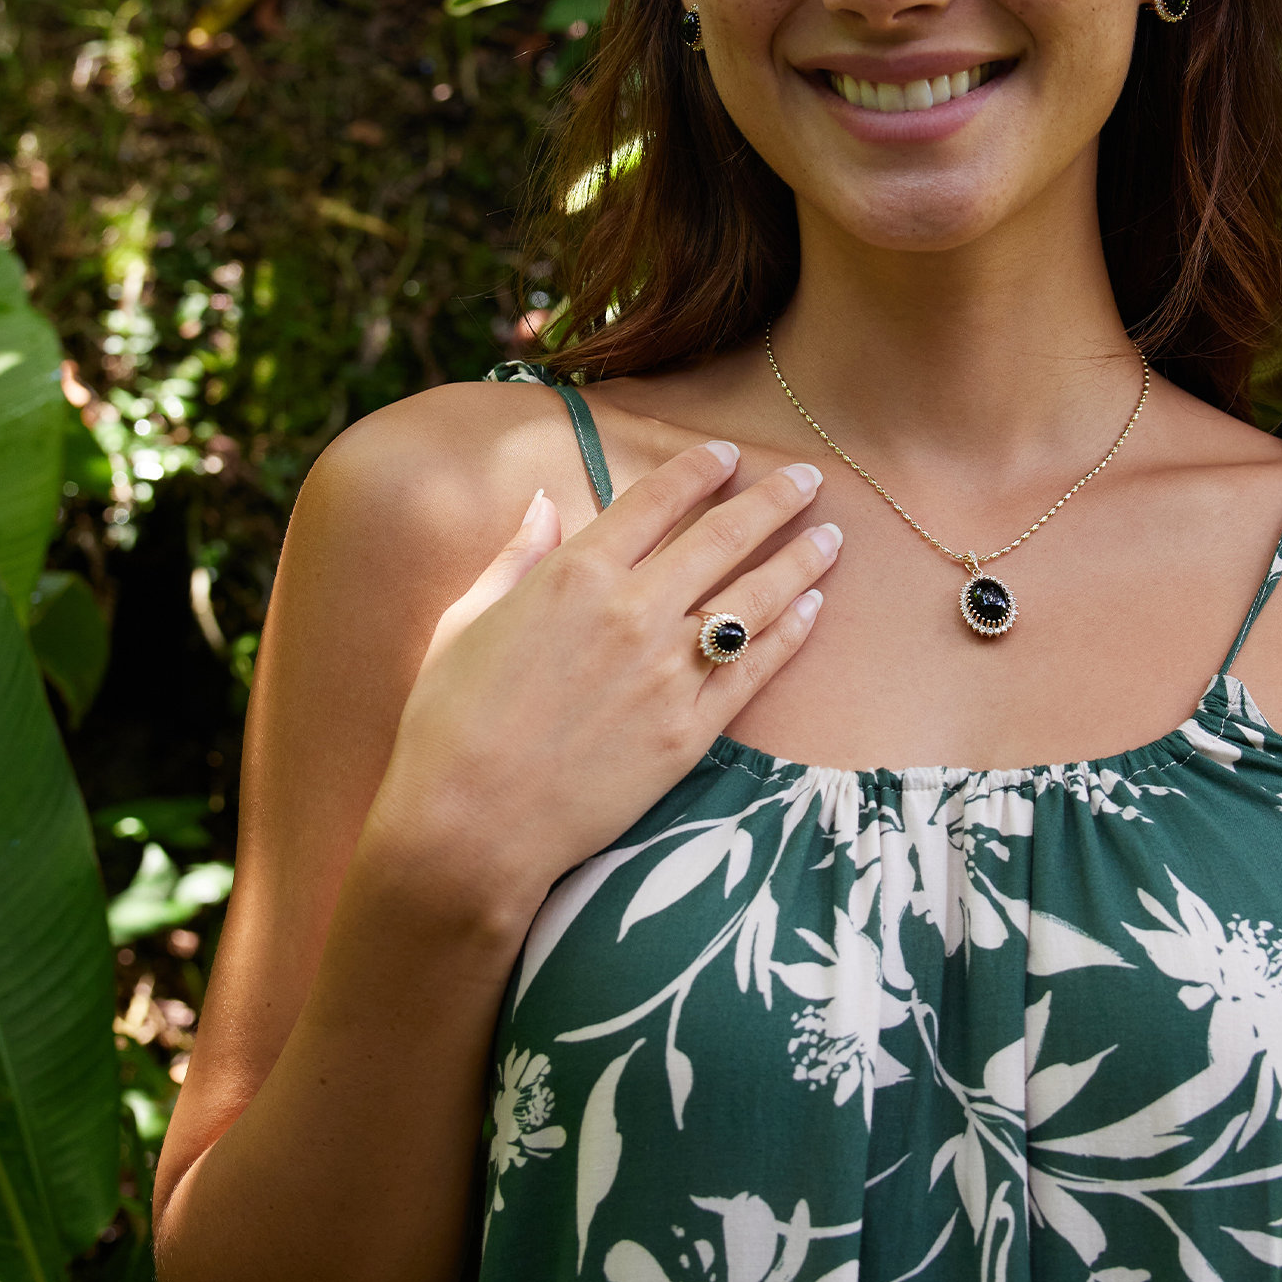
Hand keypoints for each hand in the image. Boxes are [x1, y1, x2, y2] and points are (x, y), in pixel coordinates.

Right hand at [364, 437, 838, 935]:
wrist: (466, 828)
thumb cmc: (448, 724)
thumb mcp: (466, 620)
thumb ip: (517, 556)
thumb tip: (547, 502)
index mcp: (574, 575)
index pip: (656, 499)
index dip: (699, 469)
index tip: (729, 453)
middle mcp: (632, 611)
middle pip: (723, 536)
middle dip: (773, 500)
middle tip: (809, 479)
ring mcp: (668, 672)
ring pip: (755, 597)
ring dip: (800, 560)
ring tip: (832, 537)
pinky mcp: (690, 730)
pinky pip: (756, 668)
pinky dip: (790, 633)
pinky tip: (814, 609)